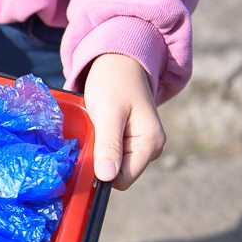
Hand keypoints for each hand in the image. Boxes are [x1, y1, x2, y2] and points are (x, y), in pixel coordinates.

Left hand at [83, 53, 165, 190]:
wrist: (118, 61)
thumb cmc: (113, 82)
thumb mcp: (108, 113)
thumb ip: (108, 145)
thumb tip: (106, 177)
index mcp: (151, 144)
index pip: (123, 179)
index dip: (103, 170)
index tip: (90, 149)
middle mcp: (151, 148)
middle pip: (118, 174)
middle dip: (101, 159)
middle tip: (93, 132)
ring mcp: (142, 145)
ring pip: (114, 165)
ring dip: (100, 151)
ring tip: (97, 126)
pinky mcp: (131, 140)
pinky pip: (112, 154)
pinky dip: (101, 145)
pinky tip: (100, 127)